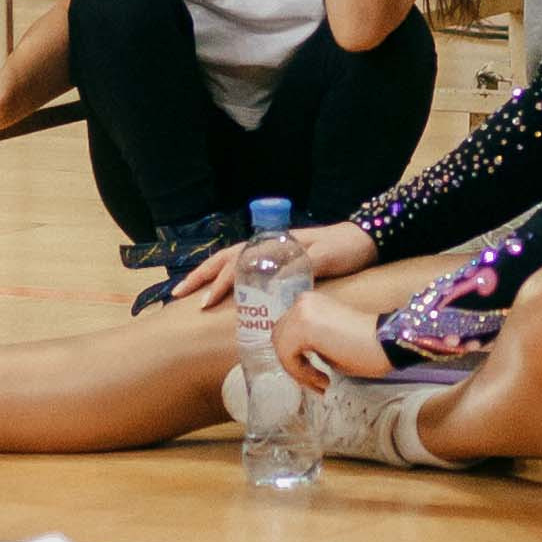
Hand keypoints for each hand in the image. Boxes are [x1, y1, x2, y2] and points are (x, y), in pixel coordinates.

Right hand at [174, 218, 373, 311]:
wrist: (364, 239)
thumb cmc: (344, 248)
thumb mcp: (325, 256)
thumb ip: (301, 264)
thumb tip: (274, 279)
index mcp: (275, 243)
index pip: (238, 261)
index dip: (220, 282)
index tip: (205, 302)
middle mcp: (268, 246)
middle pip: (226, 258)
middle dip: (201, 275)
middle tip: (177, 294)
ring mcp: (273, 253)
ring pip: (232, 262)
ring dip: (209, 275)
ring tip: (189, 292)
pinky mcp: (281, 262)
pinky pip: (246, 269)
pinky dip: (228, 278)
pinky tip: (221, 291)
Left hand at [274, 283, 390, 390]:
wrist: (387, 342)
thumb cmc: (366, 347)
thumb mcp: (329, 343)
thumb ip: (309, 344)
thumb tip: (294, 359)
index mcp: (309, 302)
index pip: (286, 331)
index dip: (295, 357)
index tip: (315, 375)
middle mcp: (302, 301)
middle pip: (278, 338)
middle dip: (293, 363)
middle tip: (315, 381)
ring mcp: (301, 310)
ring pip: (281, 348)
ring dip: (297, 370)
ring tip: (321, 382)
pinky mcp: (303, 325)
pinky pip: (288, 355)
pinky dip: (301, 372)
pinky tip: (322, 379)